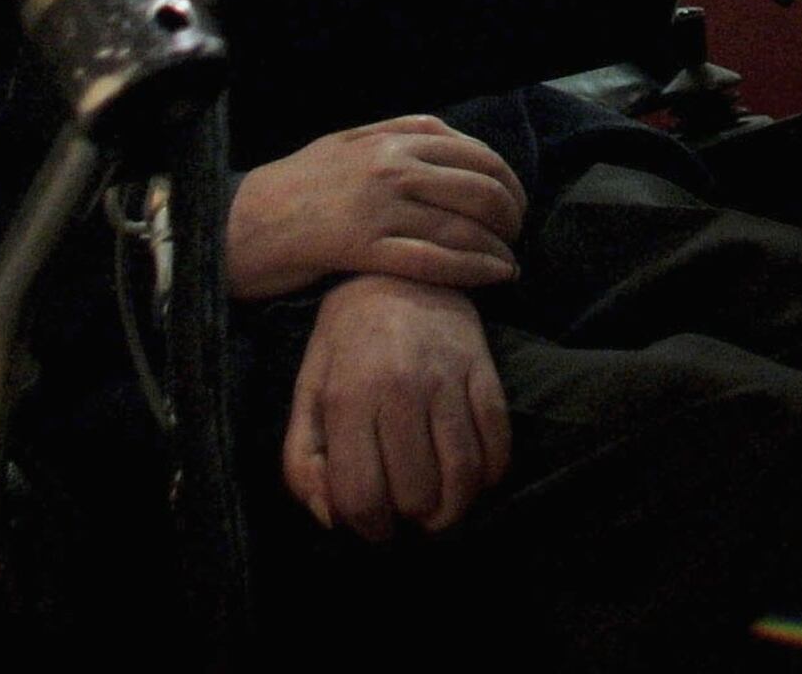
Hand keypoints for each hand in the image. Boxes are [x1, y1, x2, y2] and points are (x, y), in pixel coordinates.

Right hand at [228, 115, 524, 301]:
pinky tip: (493, 276)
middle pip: (480, 188)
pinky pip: (435, 260)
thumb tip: (451, 141)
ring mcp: (380, 207)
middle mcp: (392, 166)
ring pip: (463, 225)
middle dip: (510, 215)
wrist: (239, 222)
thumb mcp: (349, 143)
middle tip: (515, 236)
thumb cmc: (296, 185)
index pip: (476, 155)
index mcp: (393, 138)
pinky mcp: (366, 249)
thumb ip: (400, 136)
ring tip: (509, 263)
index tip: (515, 205)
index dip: (508, 182)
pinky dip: (474, 269)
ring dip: (498, 247)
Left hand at [282, 275, 510, 539]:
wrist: (396, 274)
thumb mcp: (307, 395)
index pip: (361, 494)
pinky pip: (498, 443)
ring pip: (461, 475)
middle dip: (409, 517)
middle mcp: (400, 389)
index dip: (367, 527)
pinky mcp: (484, 372)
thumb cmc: (346, 345)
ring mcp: (448, 380)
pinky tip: (472, 479)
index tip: (373, 525)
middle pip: (415, 493)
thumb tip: (330, 518)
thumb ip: (302, 461)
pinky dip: (489, 476)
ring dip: (451, 510)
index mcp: (348, 397)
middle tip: (404, 510)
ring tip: (438, 510)